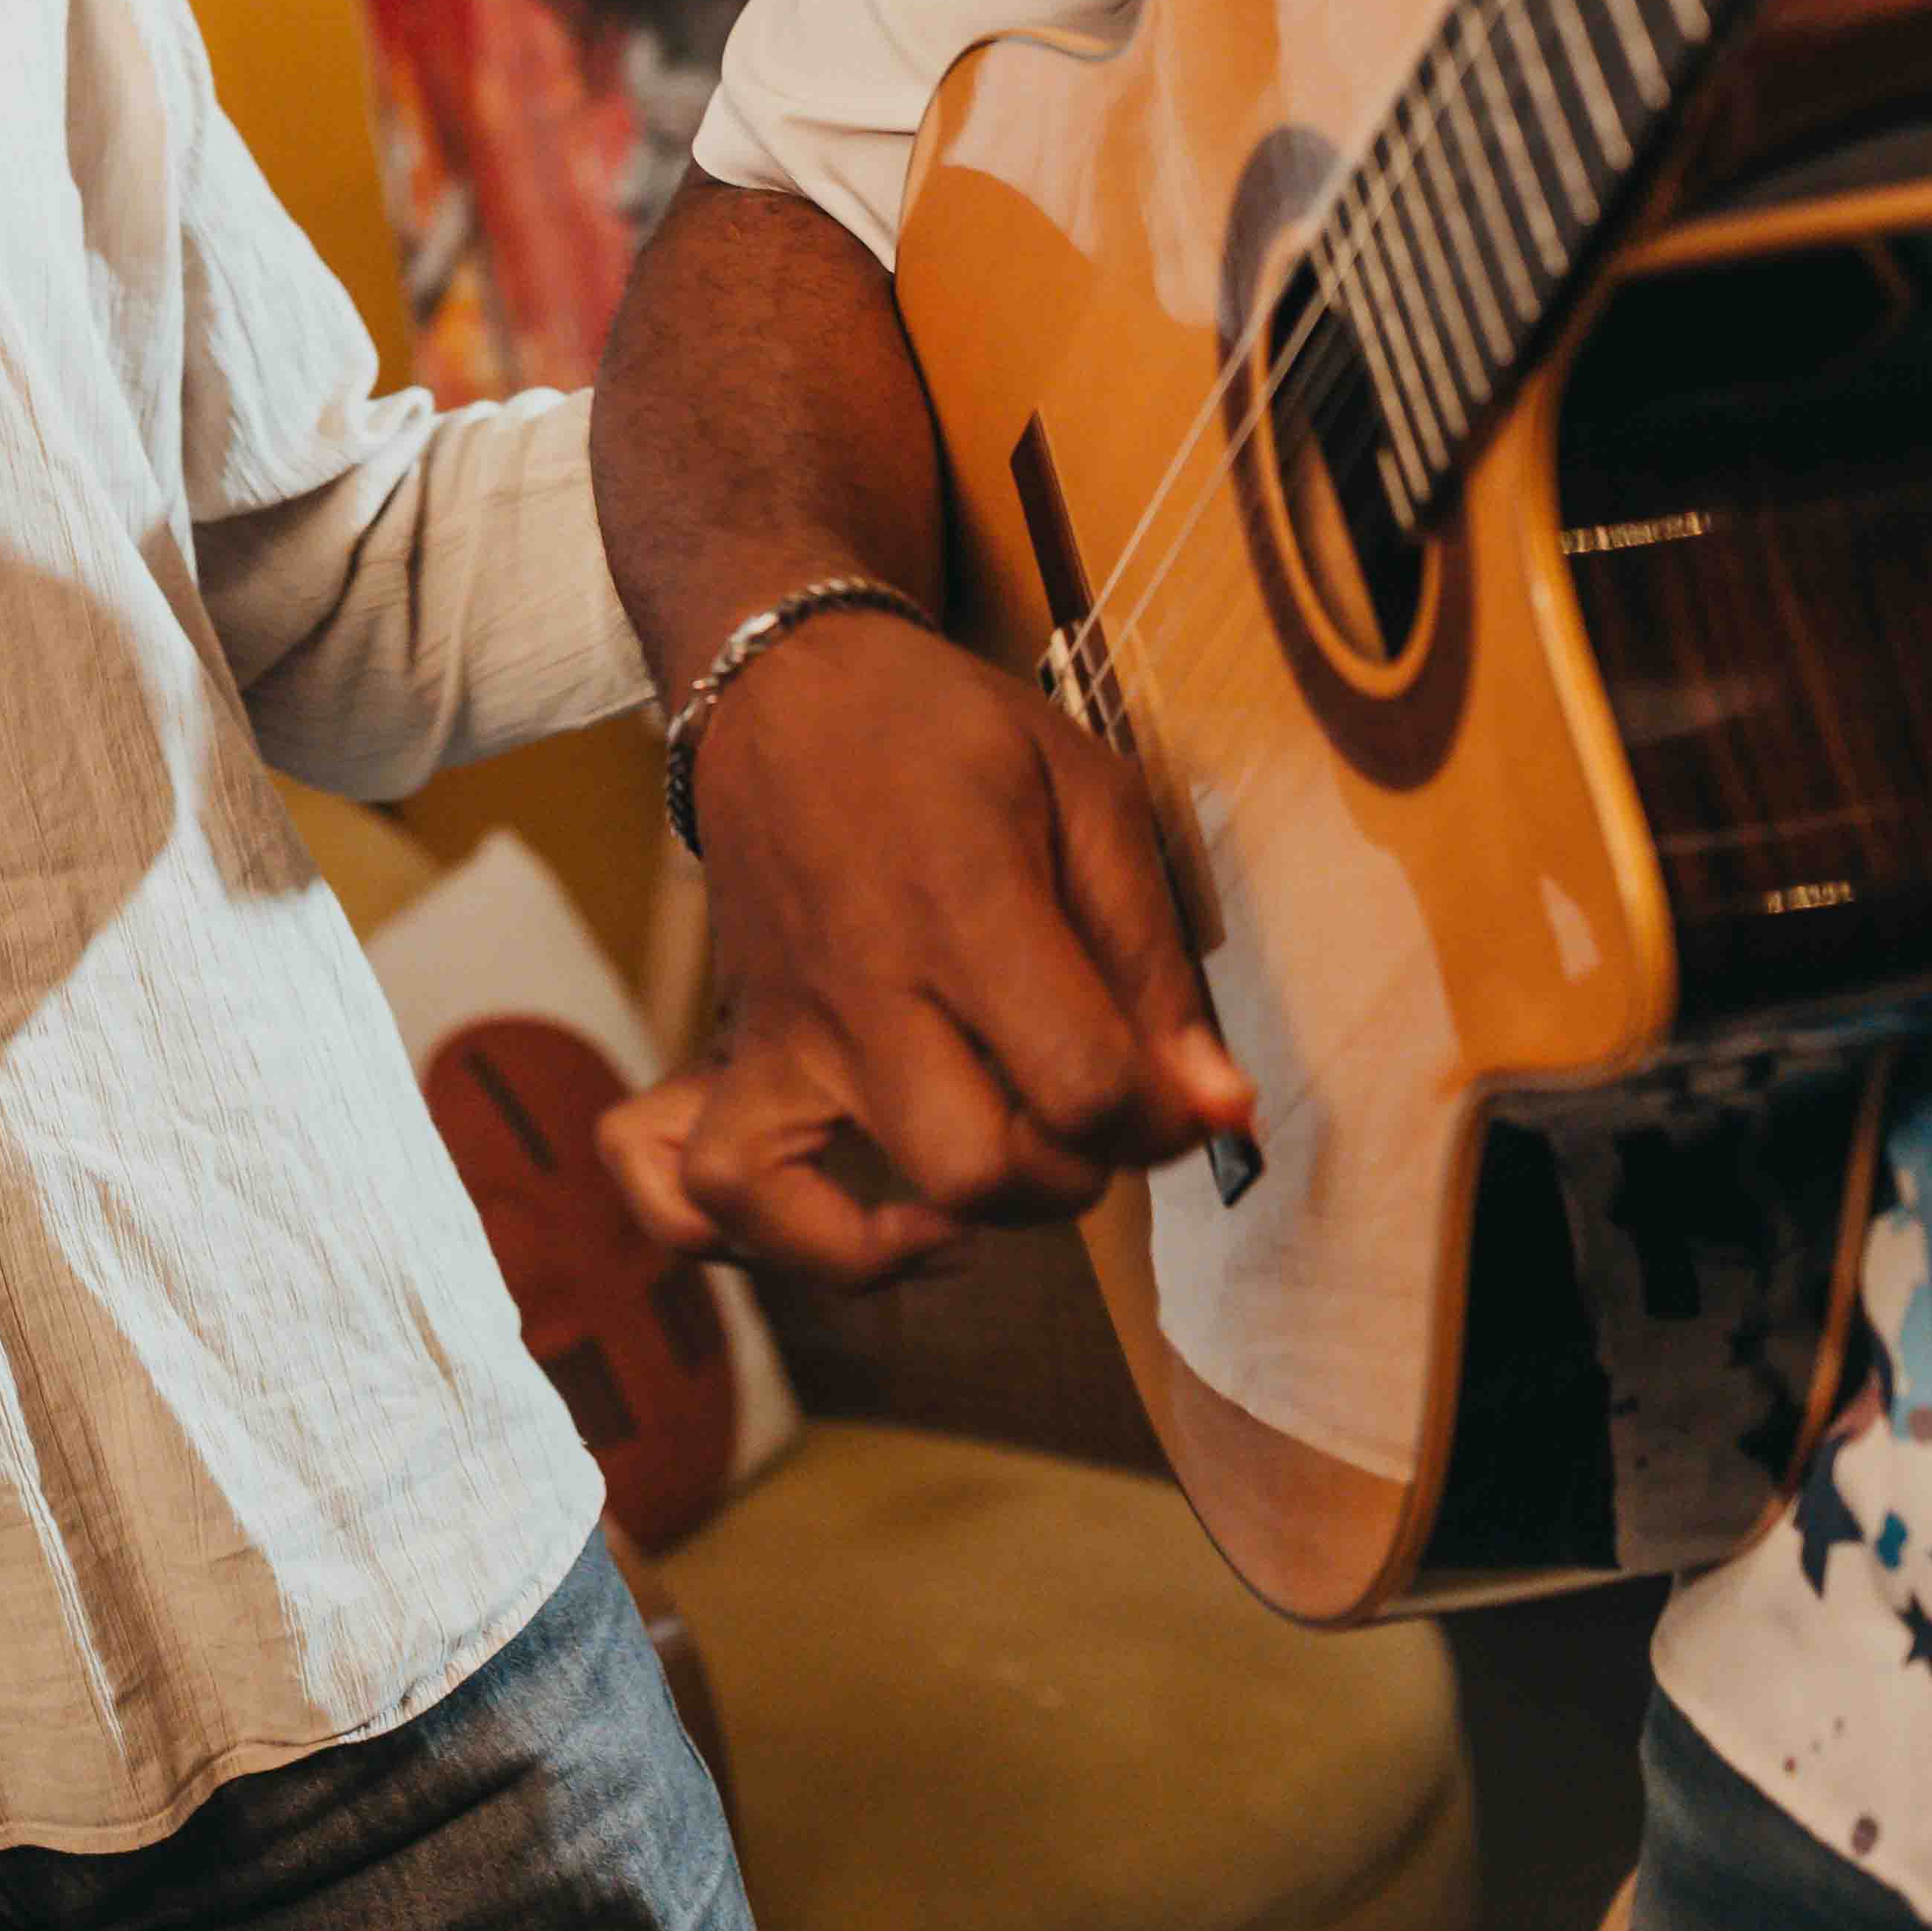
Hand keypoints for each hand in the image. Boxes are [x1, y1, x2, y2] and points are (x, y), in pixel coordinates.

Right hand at [631, 611, 1246, 1286]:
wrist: (784, 688)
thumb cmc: (948, 734)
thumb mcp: (1088, 796)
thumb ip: (1151, 957)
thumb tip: (1213, 1102)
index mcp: (964, 906)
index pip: (1084, 1086)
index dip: (1165, 1117)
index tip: (1186, 1090)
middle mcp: (864, 987)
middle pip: (982, 1169)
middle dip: (1076, 1173)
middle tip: (1095, 1110)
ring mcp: (787, 1032)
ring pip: (844, 1213)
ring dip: (962, 1221)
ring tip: (1003, 1174)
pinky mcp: (742, 1054)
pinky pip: (718, 1193)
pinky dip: (794, 1242)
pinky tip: (889, 1218)